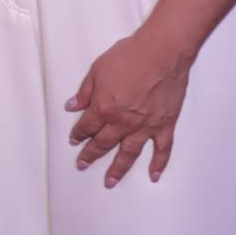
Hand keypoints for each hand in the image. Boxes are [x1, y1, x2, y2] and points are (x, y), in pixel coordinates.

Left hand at [65, 31, 192, 186]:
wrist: (161, 53)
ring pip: (129, 153)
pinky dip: (158, 164)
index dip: (78, 134)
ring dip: (118, 169)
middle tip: (82, 165)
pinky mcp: (165, 125)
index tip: (74, 141)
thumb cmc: (129, 56)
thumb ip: (84, 92)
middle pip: (103, 143)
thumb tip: (70, 106)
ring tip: (109, 181)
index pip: (86, 126)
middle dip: (91, 155)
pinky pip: (162, 150)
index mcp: (103, 108)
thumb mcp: (97, 70)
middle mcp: (123, 122)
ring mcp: (145, 126)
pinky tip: (153, 176)